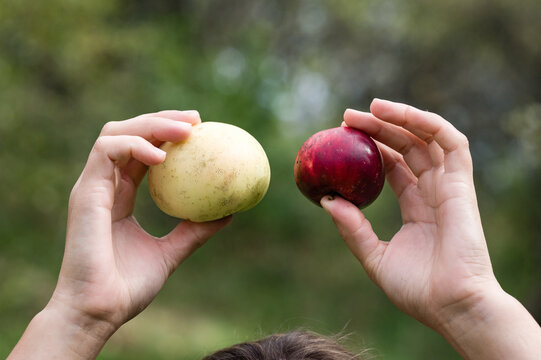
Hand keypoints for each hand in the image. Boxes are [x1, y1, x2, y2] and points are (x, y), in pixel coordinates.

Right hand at [9, 110, 230, 359]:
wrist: (99, 310)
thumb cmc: (129, 286)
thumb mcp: (172, 253)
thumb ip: (194, 231)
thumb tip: (228, 214)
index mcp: (119, 196)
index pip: (142, 151)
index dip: (166, 134)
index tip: (200, 130)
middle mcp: (104, 185)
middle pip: (128, 133)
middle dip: (161, 120)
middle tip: (196, 120)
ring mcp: (92, 186)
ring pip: (116, 133)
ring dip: (152, 125)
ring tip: (187, 130)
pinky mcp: (84, 191)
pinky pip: (108, 151)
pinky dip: (136, 145)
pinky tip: (164, 156)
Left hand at [321, 99, 540, 358]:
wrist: (451, 307)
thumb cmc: (416, 290)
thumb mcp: (375, 257)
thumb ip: (353, 229)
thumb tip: (326, 200)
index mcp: (415, 207)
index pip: (393, 166)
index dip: (371, 148)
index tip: (342, 137)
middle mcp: (432, 192)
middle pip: (406, 147)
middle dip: (378, 127)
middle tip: (347, 117)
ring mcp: (448, 187)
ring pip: (427, 139)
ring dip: (400, 118)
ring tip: (370, 107)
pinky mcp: (461, 185)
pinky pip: (452, 144)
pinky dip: (429, 123)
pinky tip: (399, 113)